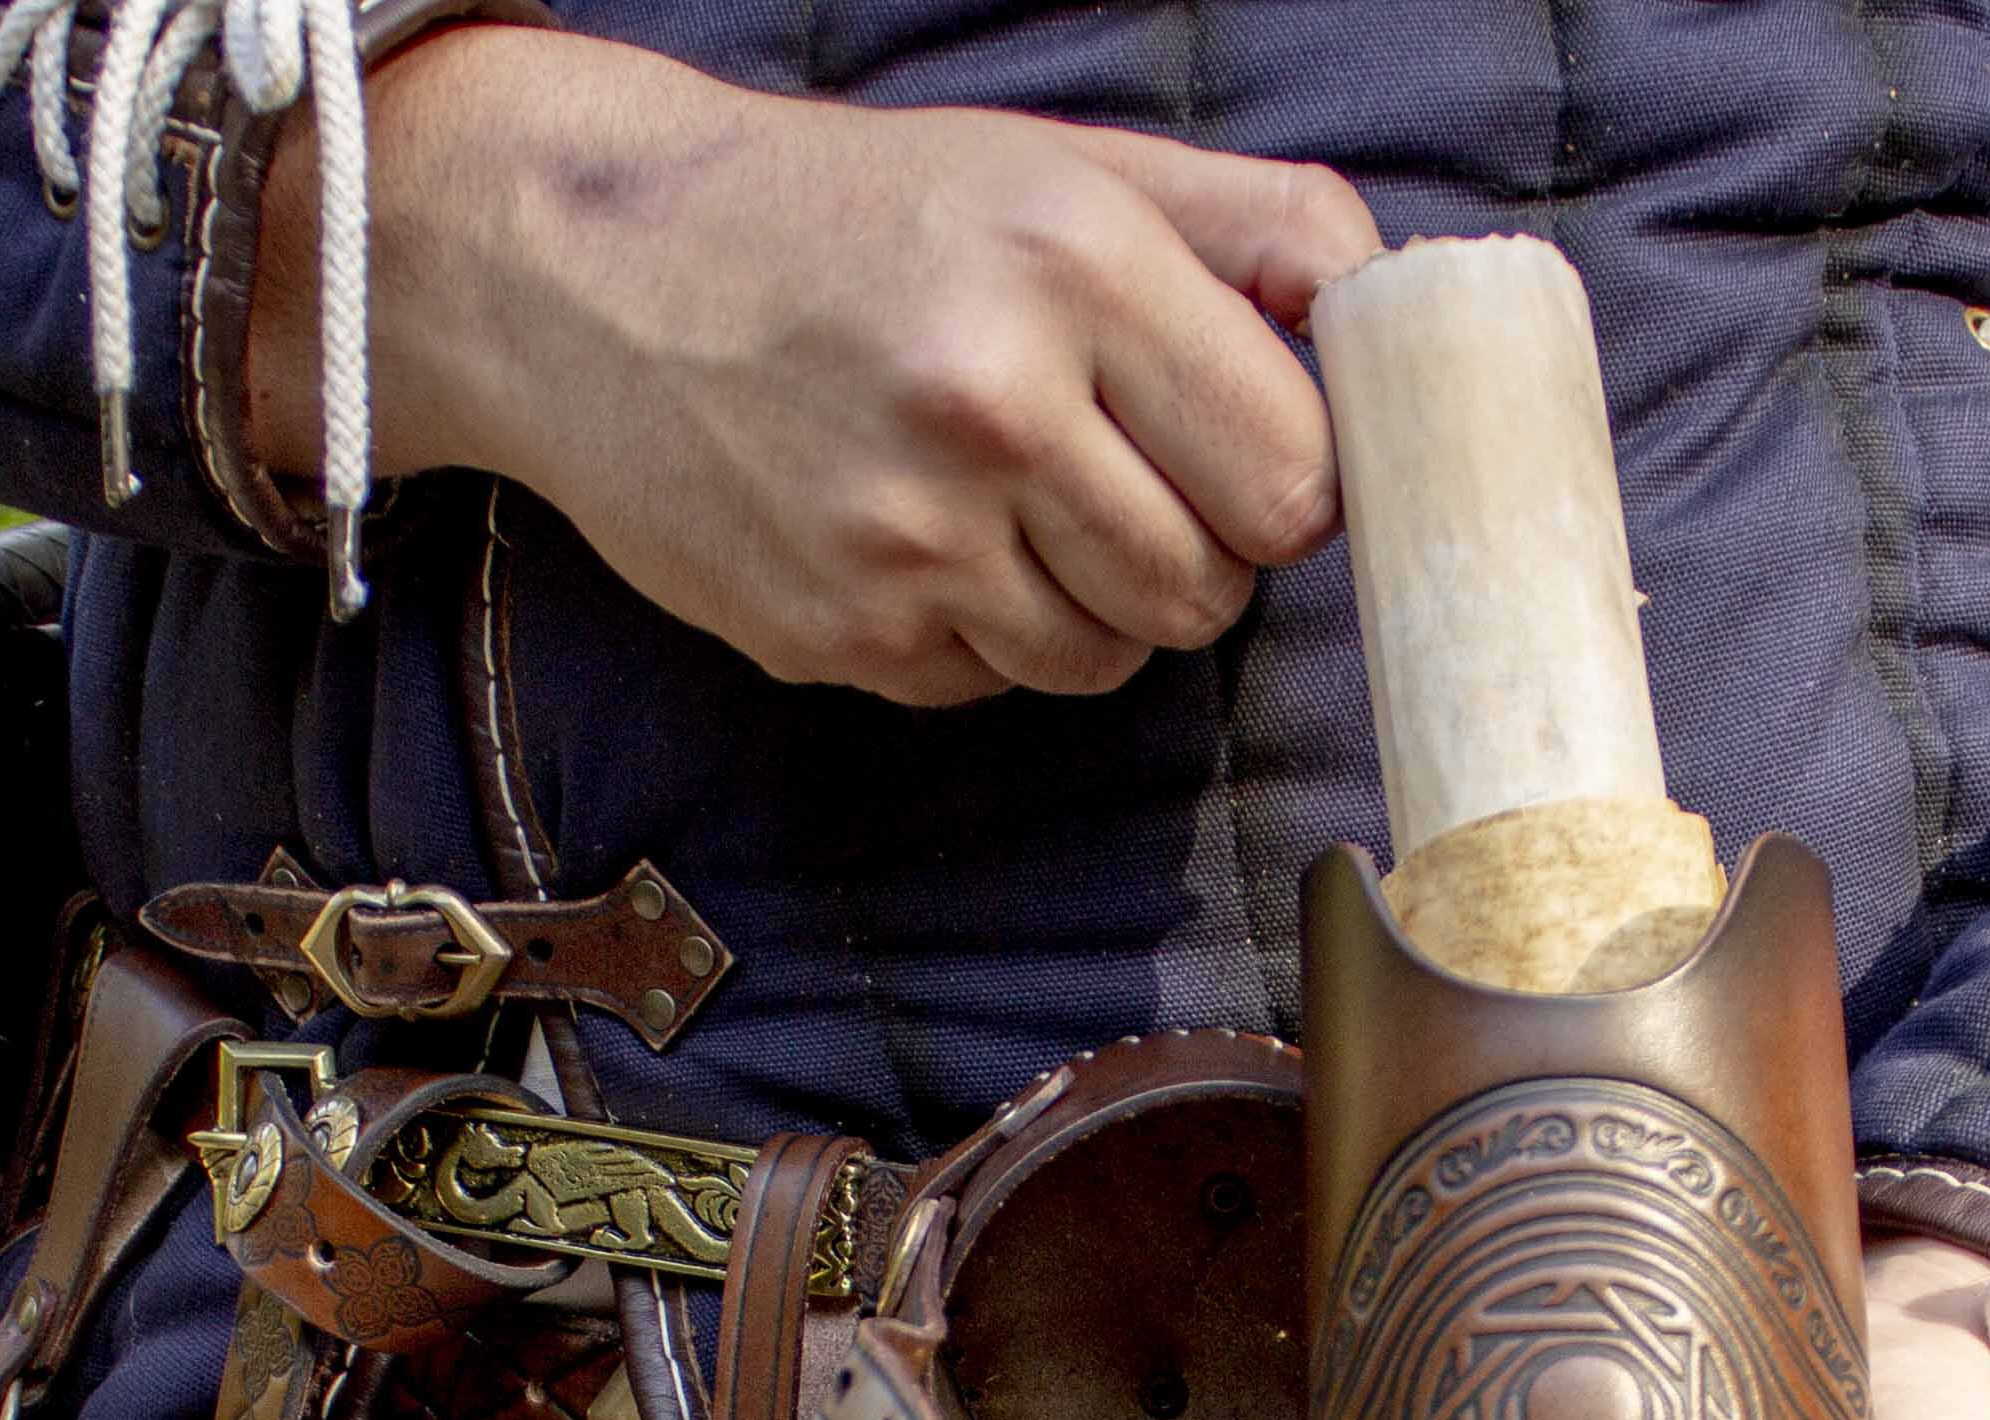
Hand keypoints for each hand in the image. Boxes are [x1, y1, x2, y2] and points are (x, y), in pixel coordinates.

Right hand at [251, 30, 1376, 703]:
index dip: (1286, 486)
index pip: (1292, 476)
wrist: (589, 266)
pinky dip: (986, 632)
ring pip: (1112, 655)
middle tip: (1118, 479)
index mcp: (1076, 264)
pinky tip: (918, 536)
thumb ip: (1252, 227)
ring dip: (1094, 604)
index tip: (1243, 460)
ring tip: (1013, 503)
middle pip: (1212, 586)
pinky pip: (997, 682)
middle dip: (1192, 551)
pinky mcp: (841, 632)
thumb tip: (1399, 311)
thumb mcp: (1062, 167)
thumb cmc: (852, 215)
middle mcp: (993, 400)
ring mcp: (908, 533)